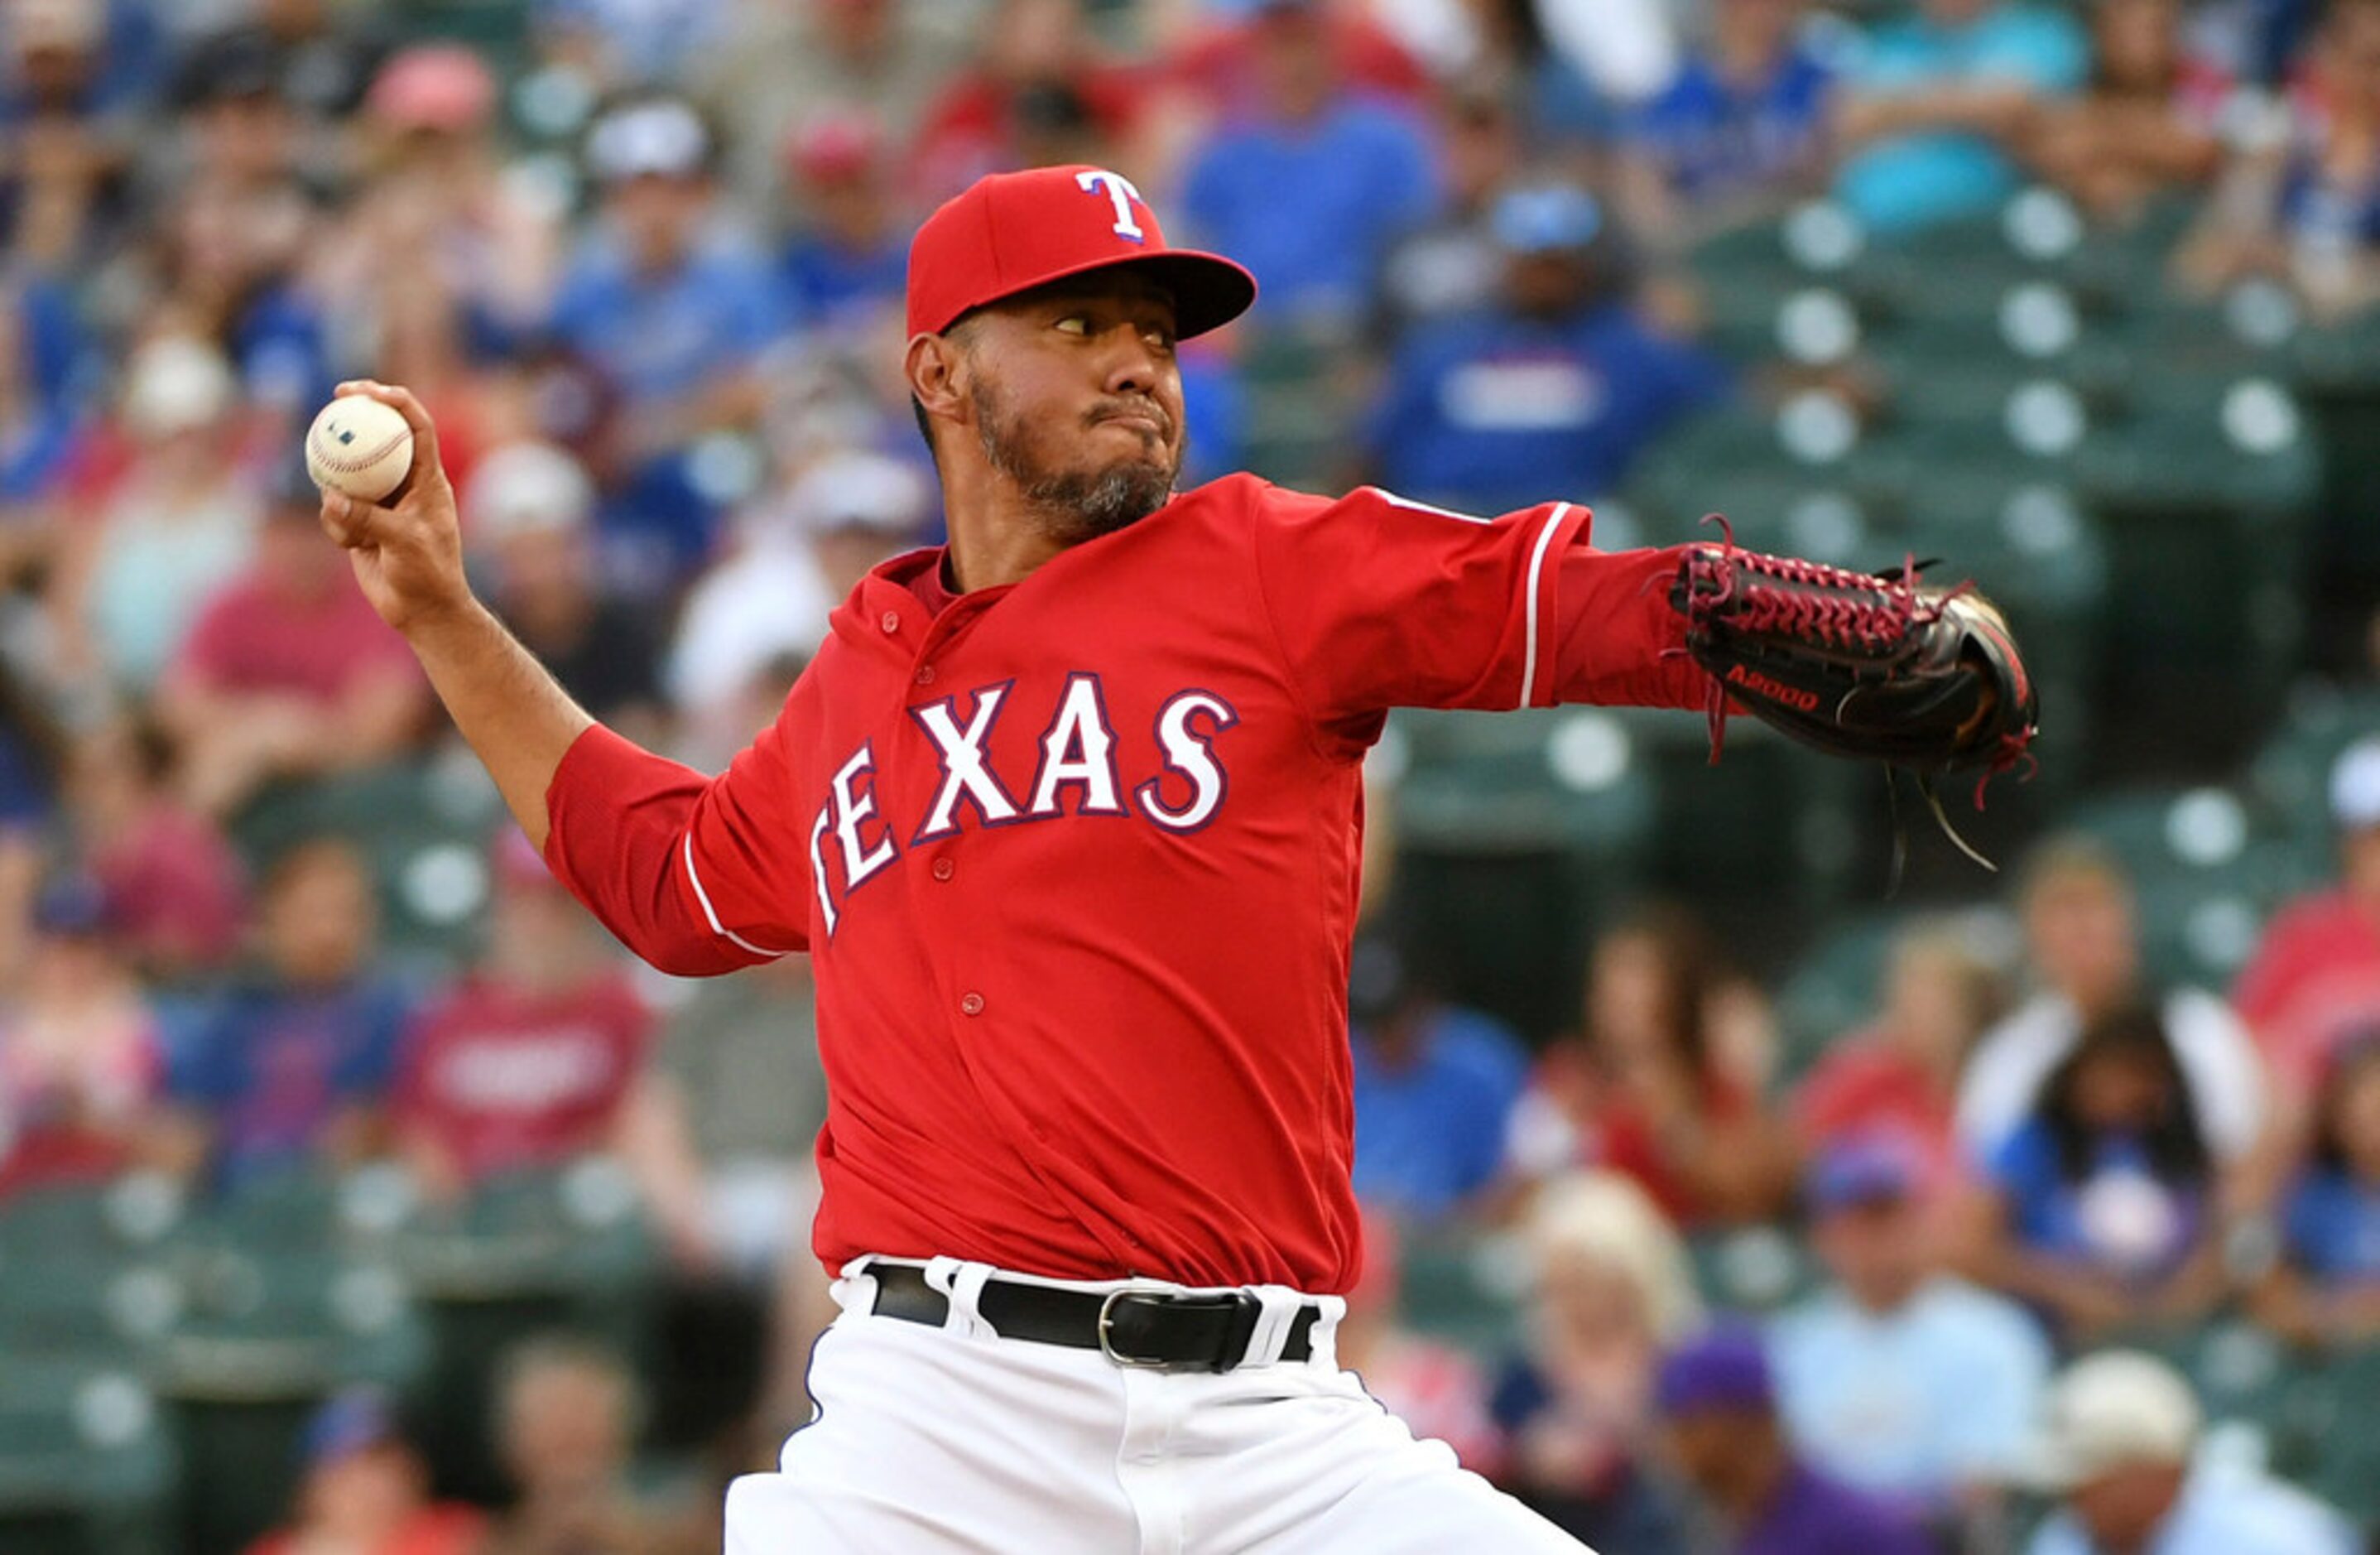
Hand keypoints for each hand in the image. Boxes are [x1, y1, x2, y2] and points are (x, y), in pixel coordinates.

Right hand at [315, 381, 474, 634]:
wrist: (422, 611)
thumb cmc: (428, 575)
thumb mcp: (404, 544)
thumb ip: (369, 519)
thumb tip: (331, 498)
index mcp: (427, 479)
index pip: (416, 427)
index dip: (395, 401)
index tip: (366, 391)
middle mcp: (404, 484)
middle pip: (379, 437)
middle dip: (356, 416)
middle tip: (333, 401)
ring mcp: (381, 501)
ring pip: (348, 475)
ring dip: (340, 495)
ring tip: (351, 526)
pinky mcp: (361, 521)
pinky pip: (335, 510)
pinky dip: (337, 526)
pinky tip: (353, 547)